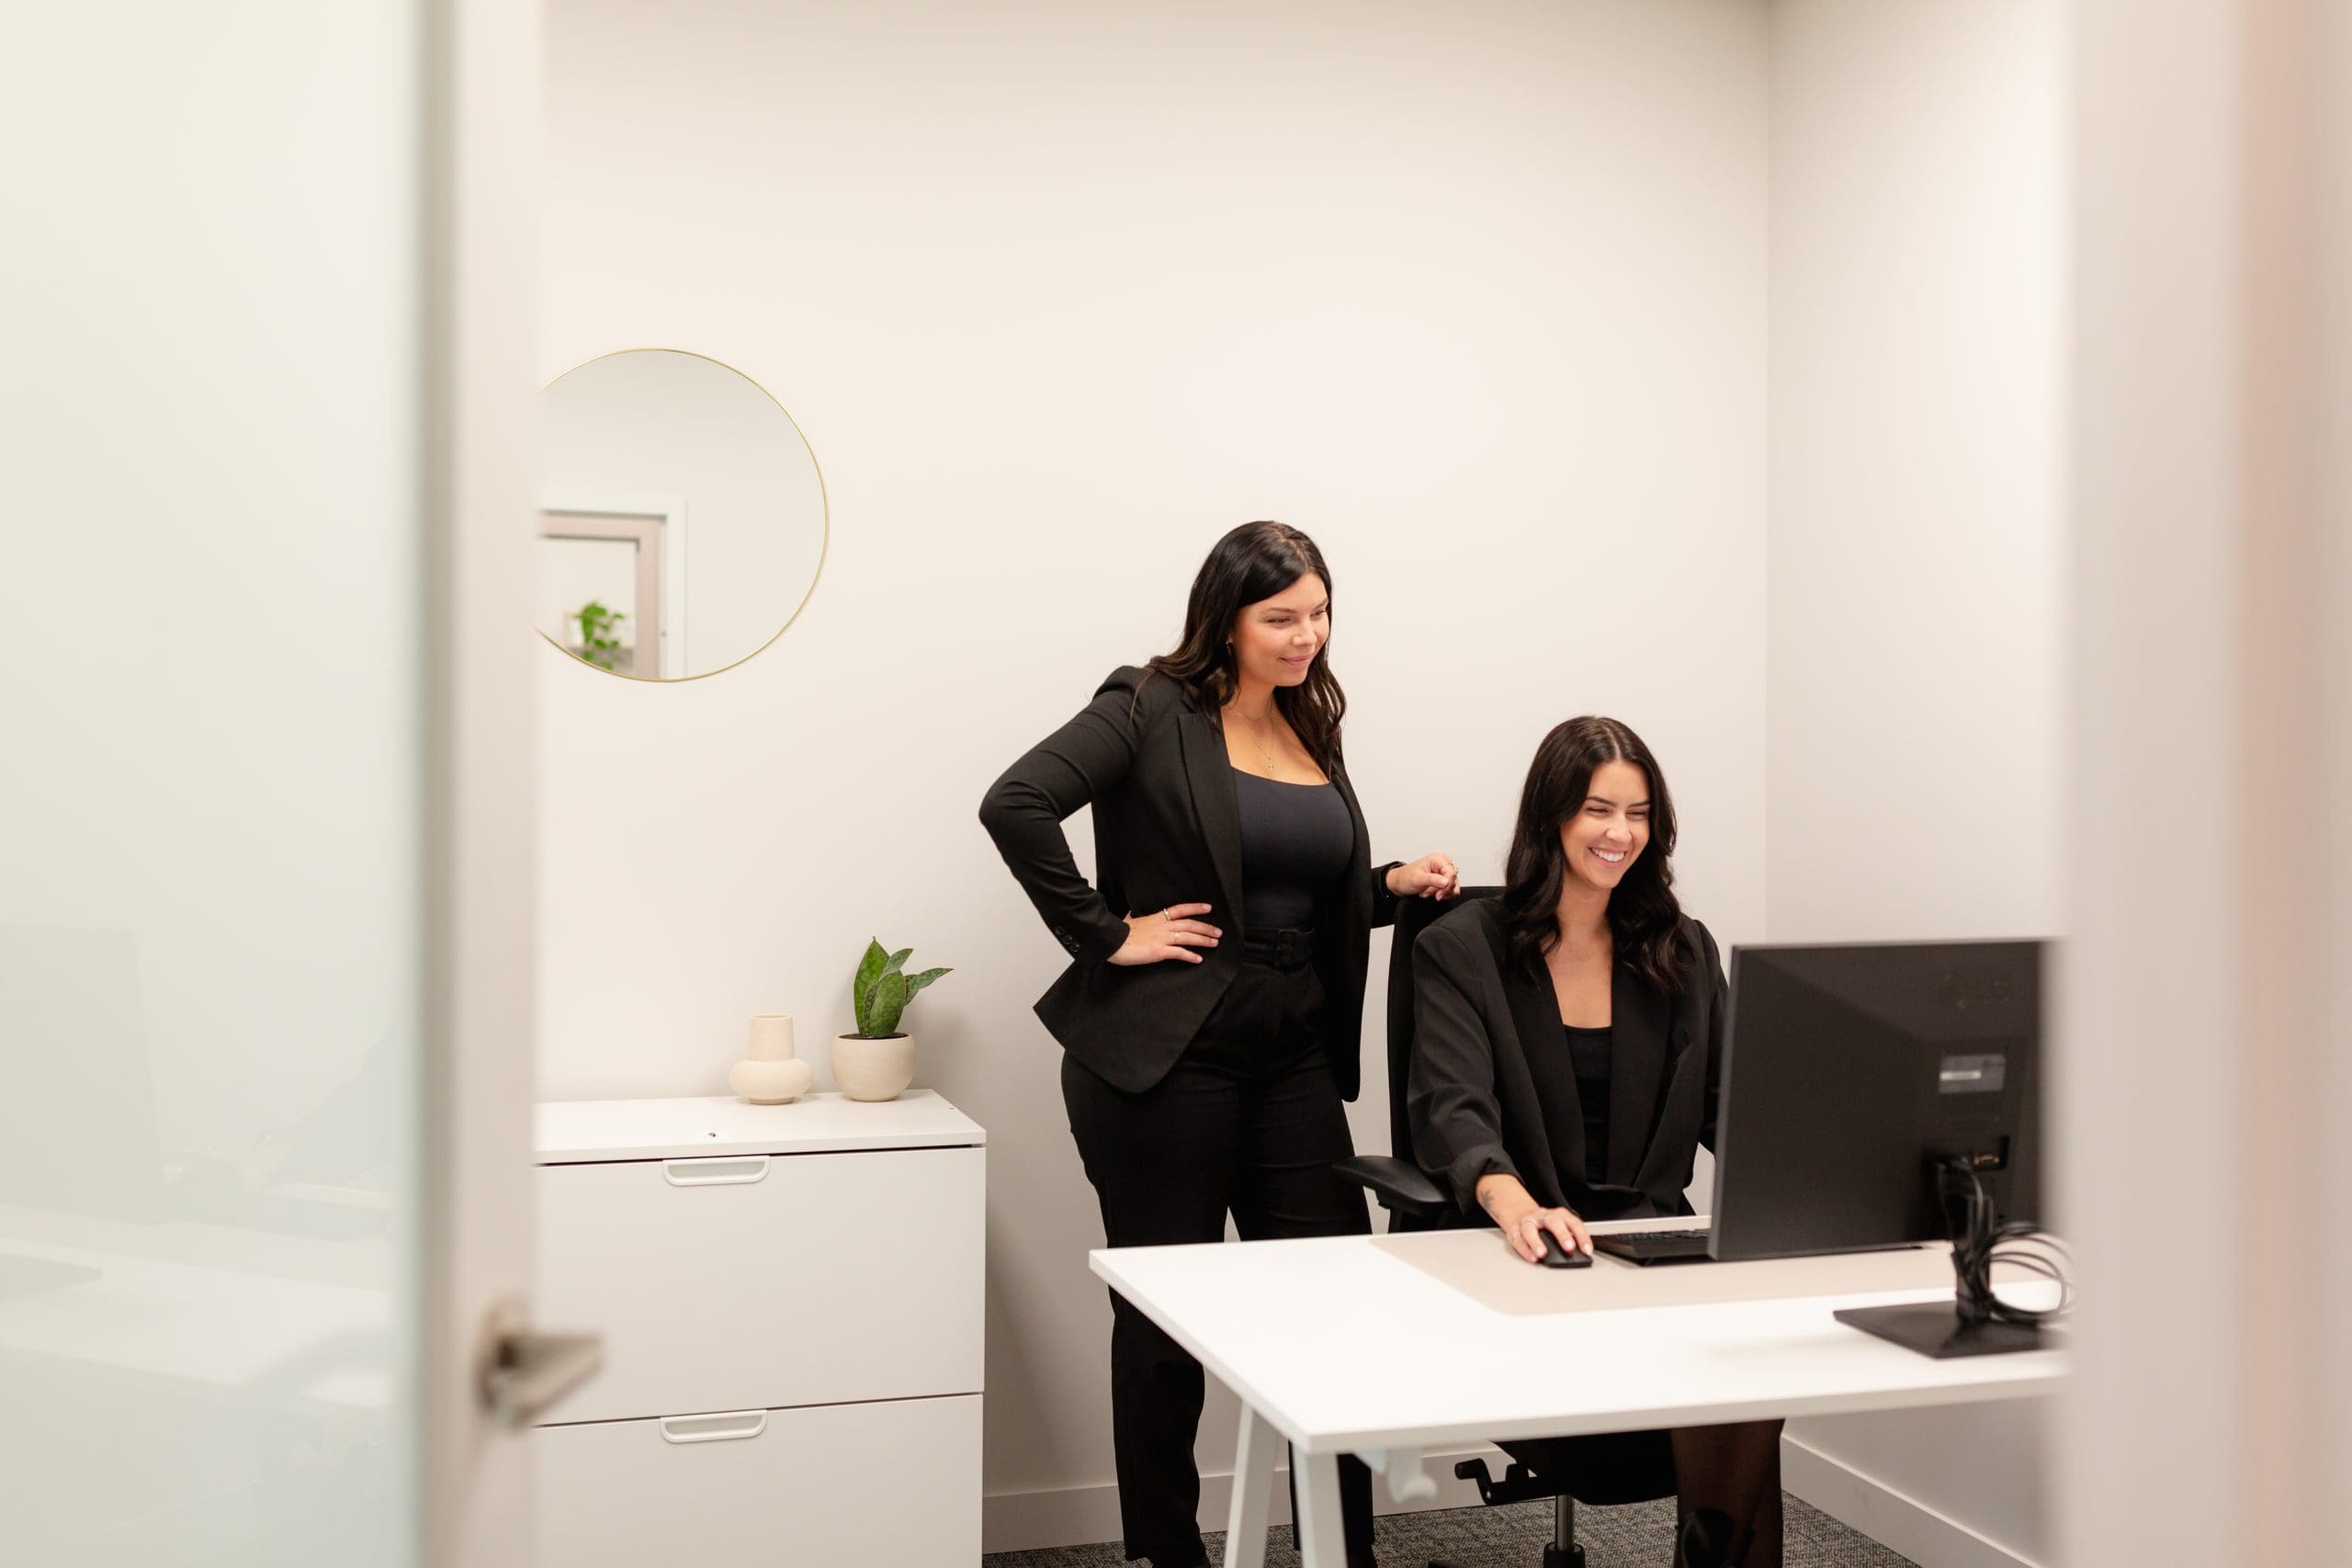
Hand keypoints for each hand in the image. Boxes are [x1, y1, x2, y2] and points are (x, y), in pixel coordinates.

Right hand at [1107, 903, 1221, 965]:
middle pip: (1190, 924)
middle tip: (1218, 932)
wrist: (1112, 941)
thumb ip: (1132, 916)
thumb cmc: (1119, 932)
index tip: (1208, 908)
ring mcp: (1162, 938)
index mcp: (1156, 917)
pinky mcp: (1159, 951)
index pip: (1181, 909)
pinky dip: (1190, 956)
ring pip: (1188, 937)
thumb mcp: (1128, 920)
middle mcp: (1162, 926)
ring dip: (1203, 940)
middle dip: (1206, 927)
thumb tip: (1130, 912)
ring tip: (1214, 943)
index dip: (1196, 908)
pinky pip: (1179, 953)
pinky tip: (1198, 959)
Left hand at [1386, 852, 1460, 900]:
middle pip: (1453, 880)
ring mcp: (1445, 872)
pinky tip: (1431, 893)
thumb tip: (1446, 881)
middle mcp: (1443, 863)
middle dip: (1441, 890)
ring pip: (1453, 887)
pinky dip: (1442, 894)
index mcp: (1438, 859)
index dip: (1447, 886)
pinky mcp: (1445, 880)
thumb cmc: (1405, 877)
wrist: (1400, 883)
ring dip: (1441, 893)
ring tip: (1427, 892)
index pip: (1451, 873)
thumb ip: (1432, 880)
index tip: (1438, 895)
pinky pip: (1451, 890)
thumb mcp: (1417, 879)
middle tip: (1428, 892)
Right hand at [1478, 1173, 1591, 1262]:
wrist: (1520, 1213)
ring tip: (1543, 1254)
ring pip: (1530, 1230)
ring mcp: (1528, 1222)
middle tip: (1569, 1248)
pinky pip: (1518, 1240)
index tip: (1587, 1250)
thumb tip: (1581, 1255)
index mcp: (1559, 1215)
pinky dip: (1525, 1250)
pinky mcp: (1514, 1230)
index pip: (1573, 1223)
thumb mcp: (1560, 1226)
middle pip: (1553, 1222)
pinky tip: (1532, 1258)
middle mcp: (1543, 1216)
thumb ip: (1571, 1238)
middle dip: (1562, 1235)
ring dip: (1536, 1242)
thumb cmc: (1545, 1225)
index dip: (1582, 1237)